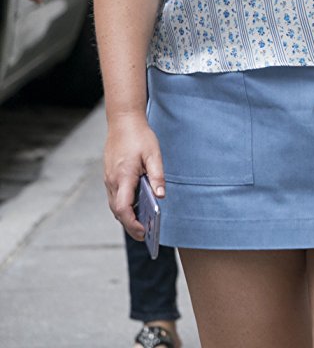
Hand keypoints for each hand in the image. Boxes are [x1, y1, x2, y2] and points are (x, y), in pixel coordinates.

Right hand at [103, 113, 163, 239]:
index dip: (132, 223)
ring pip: (115, 206)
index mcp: (123, 177)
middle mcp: (112, 181)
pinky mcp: (109, 177)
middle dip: (131, 225)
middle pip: (117, 211)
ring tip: (144, 226)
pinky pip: (115, 197)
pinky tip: (137, 208)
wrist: (122, 122)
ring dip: (126, 217)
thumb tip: (161, 196)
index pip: (123, 208)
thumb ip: (157, 176)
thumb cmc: (139, 137)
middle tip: (147, 236)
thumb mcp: (154, 154)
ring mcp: (108, 180)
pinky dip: (124, 206)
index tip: (144, 232)